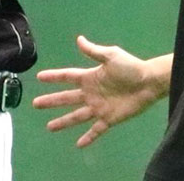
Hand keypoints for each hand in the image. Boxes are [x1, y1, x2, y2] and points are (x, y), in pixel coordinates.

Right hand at [33, 36, 165, 146]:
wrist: (149, 82)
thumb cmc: (131, 67)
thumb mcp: (111, 56)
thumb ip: (94, 51)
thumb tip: (78, 39)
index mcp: (90, 77)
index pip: (67, 77)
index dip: (54, 77)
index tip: (39, 77)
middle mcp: (91, 93)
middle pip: (66, 98)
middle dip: (51, 101)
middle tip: (35, 104)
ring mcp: (99, 107)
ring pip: (76, 116)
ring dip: (63, 122)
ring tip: (49, 127)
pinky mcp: (109, 119)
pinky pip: (96, 130)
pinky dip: (88, 137)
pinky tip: (79, 144)